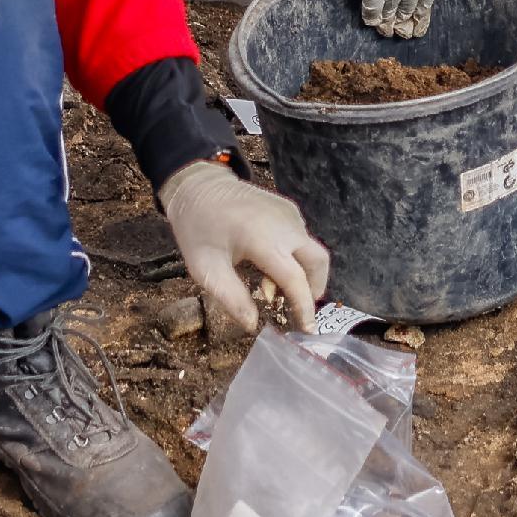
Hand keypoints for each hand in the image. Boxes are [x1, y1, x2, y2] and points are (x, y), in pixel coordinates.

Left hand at [166, 158, 329, 335]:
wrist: (199, 186)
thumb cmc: (198, 229)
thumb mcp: (206, 269)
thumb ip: (232, 298)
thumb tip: (252, 325)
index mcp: (264, 241)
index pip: (295, 280)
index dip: (303, 308)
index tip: (306, 330)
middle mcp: (285, 225)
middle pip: (318, 262)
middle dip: (313, 288)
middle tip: (296, 306)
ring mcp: (290, 214)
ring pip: (310, 250)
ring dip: (300, 273)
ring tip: (269, 285)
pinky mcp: (288, 209)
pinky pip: (301, 237)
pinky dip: (294, 256)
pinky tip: (269, 263)